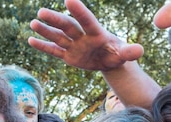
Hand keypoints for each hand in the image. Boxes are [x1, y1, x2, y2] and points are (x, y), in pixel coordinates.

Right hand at [28, 0, 143, 71]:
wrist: (109, 60)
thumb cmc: (117, 53)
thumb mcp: (124, 54)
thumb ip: (130, 51)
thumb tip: (140, 50)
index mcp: (96, 33)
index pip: (87, 21)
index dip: (79, 11)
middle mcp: (82, 37)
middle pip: (67, 27)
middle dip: (55, 20)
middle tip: (41, 11)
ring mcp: (74, 46)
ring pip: (58, 37)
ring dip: (46, 31)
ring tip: (33, 23)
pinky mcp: (68, 56)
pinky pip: (54, 51)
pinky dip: (44, 46)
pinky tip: (30, 40)